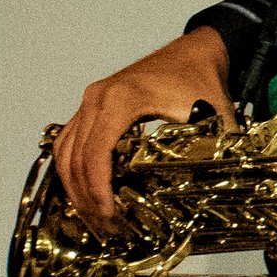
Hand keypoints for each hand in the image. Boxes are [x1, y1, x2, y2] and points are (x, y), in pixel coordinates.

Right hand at [54, 25, 230, 226]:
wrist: (195, 53)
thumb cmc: (201, 82)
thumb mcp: (211, 116)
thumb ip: (210, 150)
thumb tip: (211, 189)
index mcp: (121, 100)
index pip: (96, 151)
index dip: (97, 186)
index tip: (108, 212)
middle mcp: (98, 98)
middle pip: (74, 155)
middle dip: (84, 194)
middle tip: (102, 223)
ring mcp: (91, 100)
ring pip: (65, 149)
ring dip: (73, 183)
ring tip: (90, 213)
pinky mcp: (92, 105)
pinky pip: (69, 139)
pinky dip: (71, 166)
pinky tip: (83, 190)